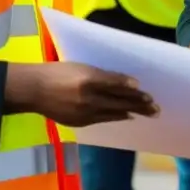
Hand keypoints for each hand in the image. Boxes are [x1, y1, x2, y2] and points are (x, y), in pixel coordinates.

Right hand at [7, 62, 158, 127]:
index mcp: (89, 79)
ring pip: (114, 112)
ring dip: (132, 111)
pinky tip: (126, 116)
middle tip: (155, 106)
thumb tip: (122, 83)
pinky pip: (102, 119)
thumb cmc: (57, 72)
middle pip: (119, 100)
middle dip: (139, 103)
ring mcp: (84, 111)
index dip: (132, 87)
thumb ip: (101, 75)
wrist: (34, 90)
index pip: (116, 84)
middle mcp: (89, 97)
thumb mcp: (80, 67)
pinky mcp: (79, 122)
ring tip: (148, 112)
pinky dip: (116, 117)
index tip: (145, 89)